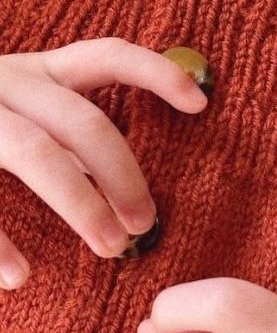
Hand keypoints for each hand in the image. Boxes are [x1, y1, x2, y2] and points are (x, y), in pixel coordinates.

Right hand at [0, 37, 207, 287]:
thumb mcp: (10, 102)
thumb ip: (57, 130)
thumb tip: (115, 186)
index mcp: (29, 71)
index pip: (105, 55)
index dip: (157, 72)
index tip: (202, 103)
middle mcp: (1, 81)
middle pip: (83, 121)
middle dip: (124, 174)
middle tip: (146, 226)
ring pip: (36, 152)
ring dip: (81, 203)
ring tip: (111, 248)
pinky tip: (18, 277)